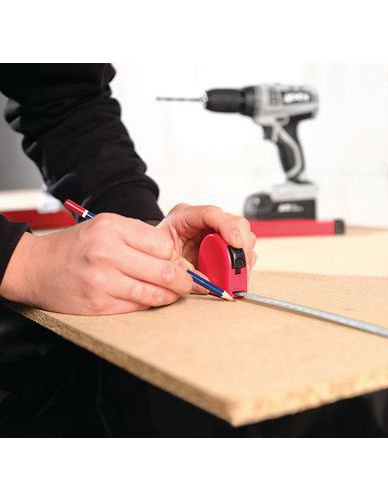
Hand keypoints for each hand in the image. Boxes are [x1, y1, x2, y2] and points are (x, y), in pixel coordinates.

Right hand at [0, 213, 193, 314]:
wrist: (36, 266)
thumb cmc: (78, 245)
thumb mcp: (106, 226)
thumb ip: (140, 237)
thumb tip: (176, 258)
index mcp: (112, 228)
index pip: (164, 246)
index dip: (177, 258)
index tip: (183, 264)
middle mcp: (107, 253)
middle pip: (165, 272)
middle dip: (185, 281)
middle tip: (191, 283)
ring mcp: (102, 280)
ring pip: (155, 293)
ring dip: (172, 295)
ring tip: (175, 292)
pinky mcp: (98, 303)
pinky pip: (137, 306)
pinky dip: (151, 303)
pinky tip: (152, 298)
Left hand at [158, 204, 256, 274]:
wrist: (154, 256)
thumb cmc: (156, 253)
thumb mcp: (161, 256)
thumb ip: (180, 266)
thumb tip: (203, 281)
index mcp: (185, 216)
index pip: (212, 213)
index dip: (228, 227)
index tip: (236, 243)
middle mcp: (206, 221)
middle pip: (237, 224)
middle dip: (242, 246)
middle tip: (239, 266)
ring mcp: (218, 233)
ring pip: (245, 238)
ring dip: (244, 258)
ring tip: (236, 275)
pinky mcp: (225, 246)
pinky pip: (244, 253)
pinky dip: (244, 266)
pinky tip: (236, 276)